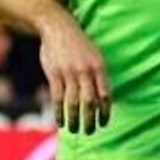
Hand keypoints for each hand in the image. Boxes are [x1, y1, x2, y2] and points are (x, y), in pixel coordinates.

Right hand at [38, 11, 110, 133]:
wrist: (58, 27)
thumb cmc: (79, 45)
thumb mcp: (95, 56)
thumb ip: (97, 76)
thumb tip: (101, 98)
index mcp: (99, 68)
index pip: (105, 95)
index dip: (105, 111)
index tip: (104, 123)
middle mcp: (85, 72)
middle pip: (90, 102)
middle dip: (90, 120)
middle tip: (90, 131)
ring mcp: (69, 73)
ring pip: (73, 102)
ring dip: (74, 119)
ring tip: (75, 130)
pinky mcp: (54, 74)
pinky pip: (57, 98)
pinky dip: (59, 112)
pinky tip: (60, 122)